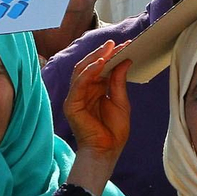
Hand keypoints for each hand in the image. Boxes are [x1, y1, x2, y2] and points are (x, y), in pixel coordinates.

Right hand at [64, 40, 131, 161]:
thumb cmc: (114, 131)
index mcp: (96, 89)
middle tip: (115, 43)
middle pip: (89, 66)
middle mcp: (84, 90)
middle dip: (102, 53)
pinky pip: (78, 84)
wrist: (106, 152)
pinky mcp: (71, 104)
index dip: (111, 56)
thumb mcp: (121, 102)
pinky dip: (88, 73)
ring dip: (95, 58)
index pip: (101, 67)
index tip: (125, 45)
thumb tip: (125, 60)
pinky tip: (99, 64)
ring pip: (81, 71)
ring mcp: (76, 97)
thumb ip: (119, 82)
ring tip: (108, 49)